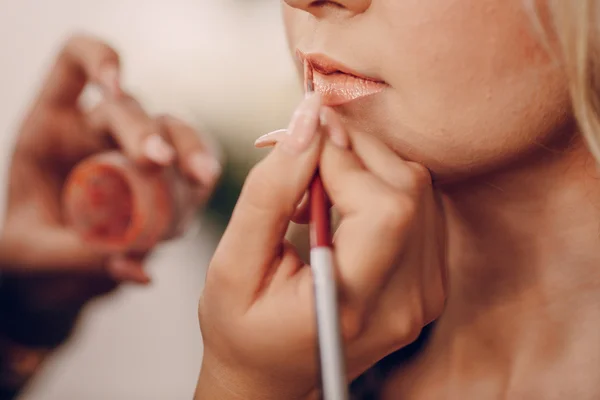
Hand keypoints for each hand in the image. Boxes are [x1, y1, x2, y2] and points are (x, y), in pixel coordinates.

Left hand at [0, 34, 220, 335]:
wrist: (59, 272)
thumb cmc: (32, 249)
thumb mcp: (29, 251)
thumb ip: (72, 254)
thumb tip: (130, 264)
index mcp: (54, 126)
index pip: (76, 62)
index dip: (98, 58)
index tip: (113, 88)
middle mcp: (101, 130)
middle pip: (134, 108)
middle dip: (149, 132)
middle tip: (158, 163)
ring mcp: (141, 154)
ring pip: (178, 133)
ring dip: (192, 154)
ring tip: (197, 187)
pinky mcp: (170, 181)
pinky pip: (196, 174)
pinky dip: (195, 197)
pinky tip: (180, 227)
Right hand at [196, 94, 445, 398]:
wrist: (273, 377)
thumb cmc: (243, 329)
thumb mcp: (232, 264)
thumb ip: (269, 192)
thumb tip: (307, 122)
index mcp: (353, 306)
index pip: (385, 208)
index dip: (344, 156)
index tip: (301, 136)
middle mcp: (406, 303)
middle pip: (408, 189)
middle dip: (352, 151)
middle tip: (300, 155)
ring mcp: (425, 294)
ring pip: (418, 188)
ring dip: (364, 165)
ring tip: (313, 189)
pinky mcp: (428, 281)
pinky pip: (420, 205)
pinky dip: (379, 184)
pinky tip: (341, 202)